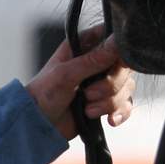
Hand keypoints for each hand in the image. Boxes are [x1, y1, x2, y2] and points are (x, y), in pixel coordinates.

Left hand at [26, 26, 133, 140]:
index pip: (113, 39)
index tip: (117, 64)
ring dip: (109, 102)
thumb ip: (93, 60)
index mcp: (85, 46)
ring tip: (88, 109)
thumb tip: (116, 43)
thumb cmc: (43, 94)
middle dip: (110, 85)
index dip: (119, 51)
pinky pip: (125, 104)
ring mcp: (103, 82)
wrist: (38, 124)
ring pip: (126, 87)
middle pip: (124, 67)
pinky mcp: (106, 101)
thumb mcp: (66, 74)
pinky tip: (109, 119)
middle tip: (89, 94)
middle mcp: (97, 61)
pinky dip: (119, 113)